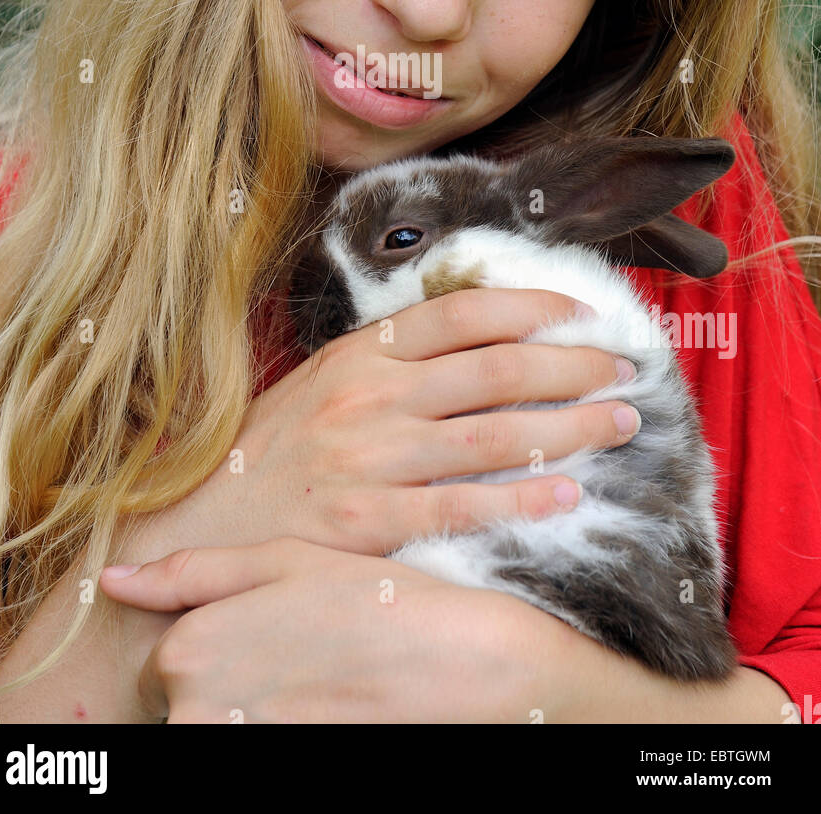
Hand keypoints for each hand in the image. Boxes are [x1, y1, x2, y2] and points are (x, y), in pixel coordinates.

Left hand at [99, 537, 570, 723]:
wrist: (466, 668)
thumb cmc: (377, 603)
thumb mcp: (285, 561)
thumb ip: (190, 573)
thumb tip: (111, 581)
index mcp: (190, 652)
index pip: (160, 669)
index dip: (214, 650)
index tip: (271, 640)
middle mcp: (198, 717)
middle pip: (185, 710)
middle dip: (231, 691)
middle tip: (303, 666)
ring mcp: (238, 755)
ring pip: (220, 733)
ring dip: (257, 714)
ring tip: (322, 690)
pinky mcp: (275, 782)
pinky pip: (253, 754)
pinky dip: (283, 733)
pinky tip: (332, 713)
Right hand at [147, 288, 639, 560]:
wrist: (204, 521)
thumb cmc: (271, 450)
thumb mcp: (321, 380)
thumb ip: (389, 358)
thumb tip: (473, 334)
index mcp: (361, 353)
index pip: (461, 312)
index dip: (530, 306)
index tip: (583, 312)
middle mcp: (371, 396)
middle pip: (494, 369)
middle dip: (572, 366)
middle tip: (624, 370)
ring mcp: (371, 459)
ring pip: (492, 435)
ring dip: (570, 427)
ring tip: (621, 422)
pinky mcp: (370, 522)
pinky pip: (462, 507)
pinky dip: (522, 500)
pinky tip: (569, 493)